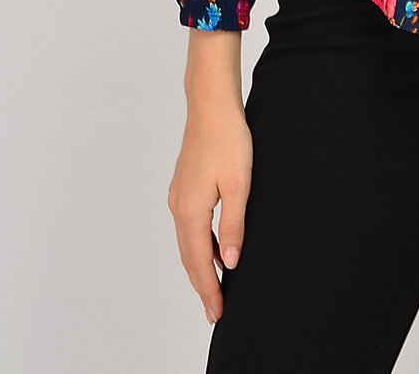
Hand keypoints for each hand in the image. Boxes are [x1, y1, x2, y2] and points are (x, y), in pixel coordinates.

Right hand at [168, 99, 252, 324]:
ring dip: (200, 265)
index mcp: (191, 210)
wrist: (212, 105)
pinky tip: (215, 249)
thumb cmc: (228, 139)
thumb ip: (234, 226)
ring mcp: (178, 196)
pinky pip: (190, 226)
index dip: (209, 289)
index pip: (200, 262)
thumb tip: (231, 263)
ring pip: (188, 242)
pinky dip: (200, 244)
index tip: (218, 313)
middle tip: (214, 311)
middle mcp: (178, 206)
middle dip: (202, 285)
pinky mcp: (184, 186)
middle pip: (189, 257)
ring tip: (215, 286)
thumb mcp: (239, 185)